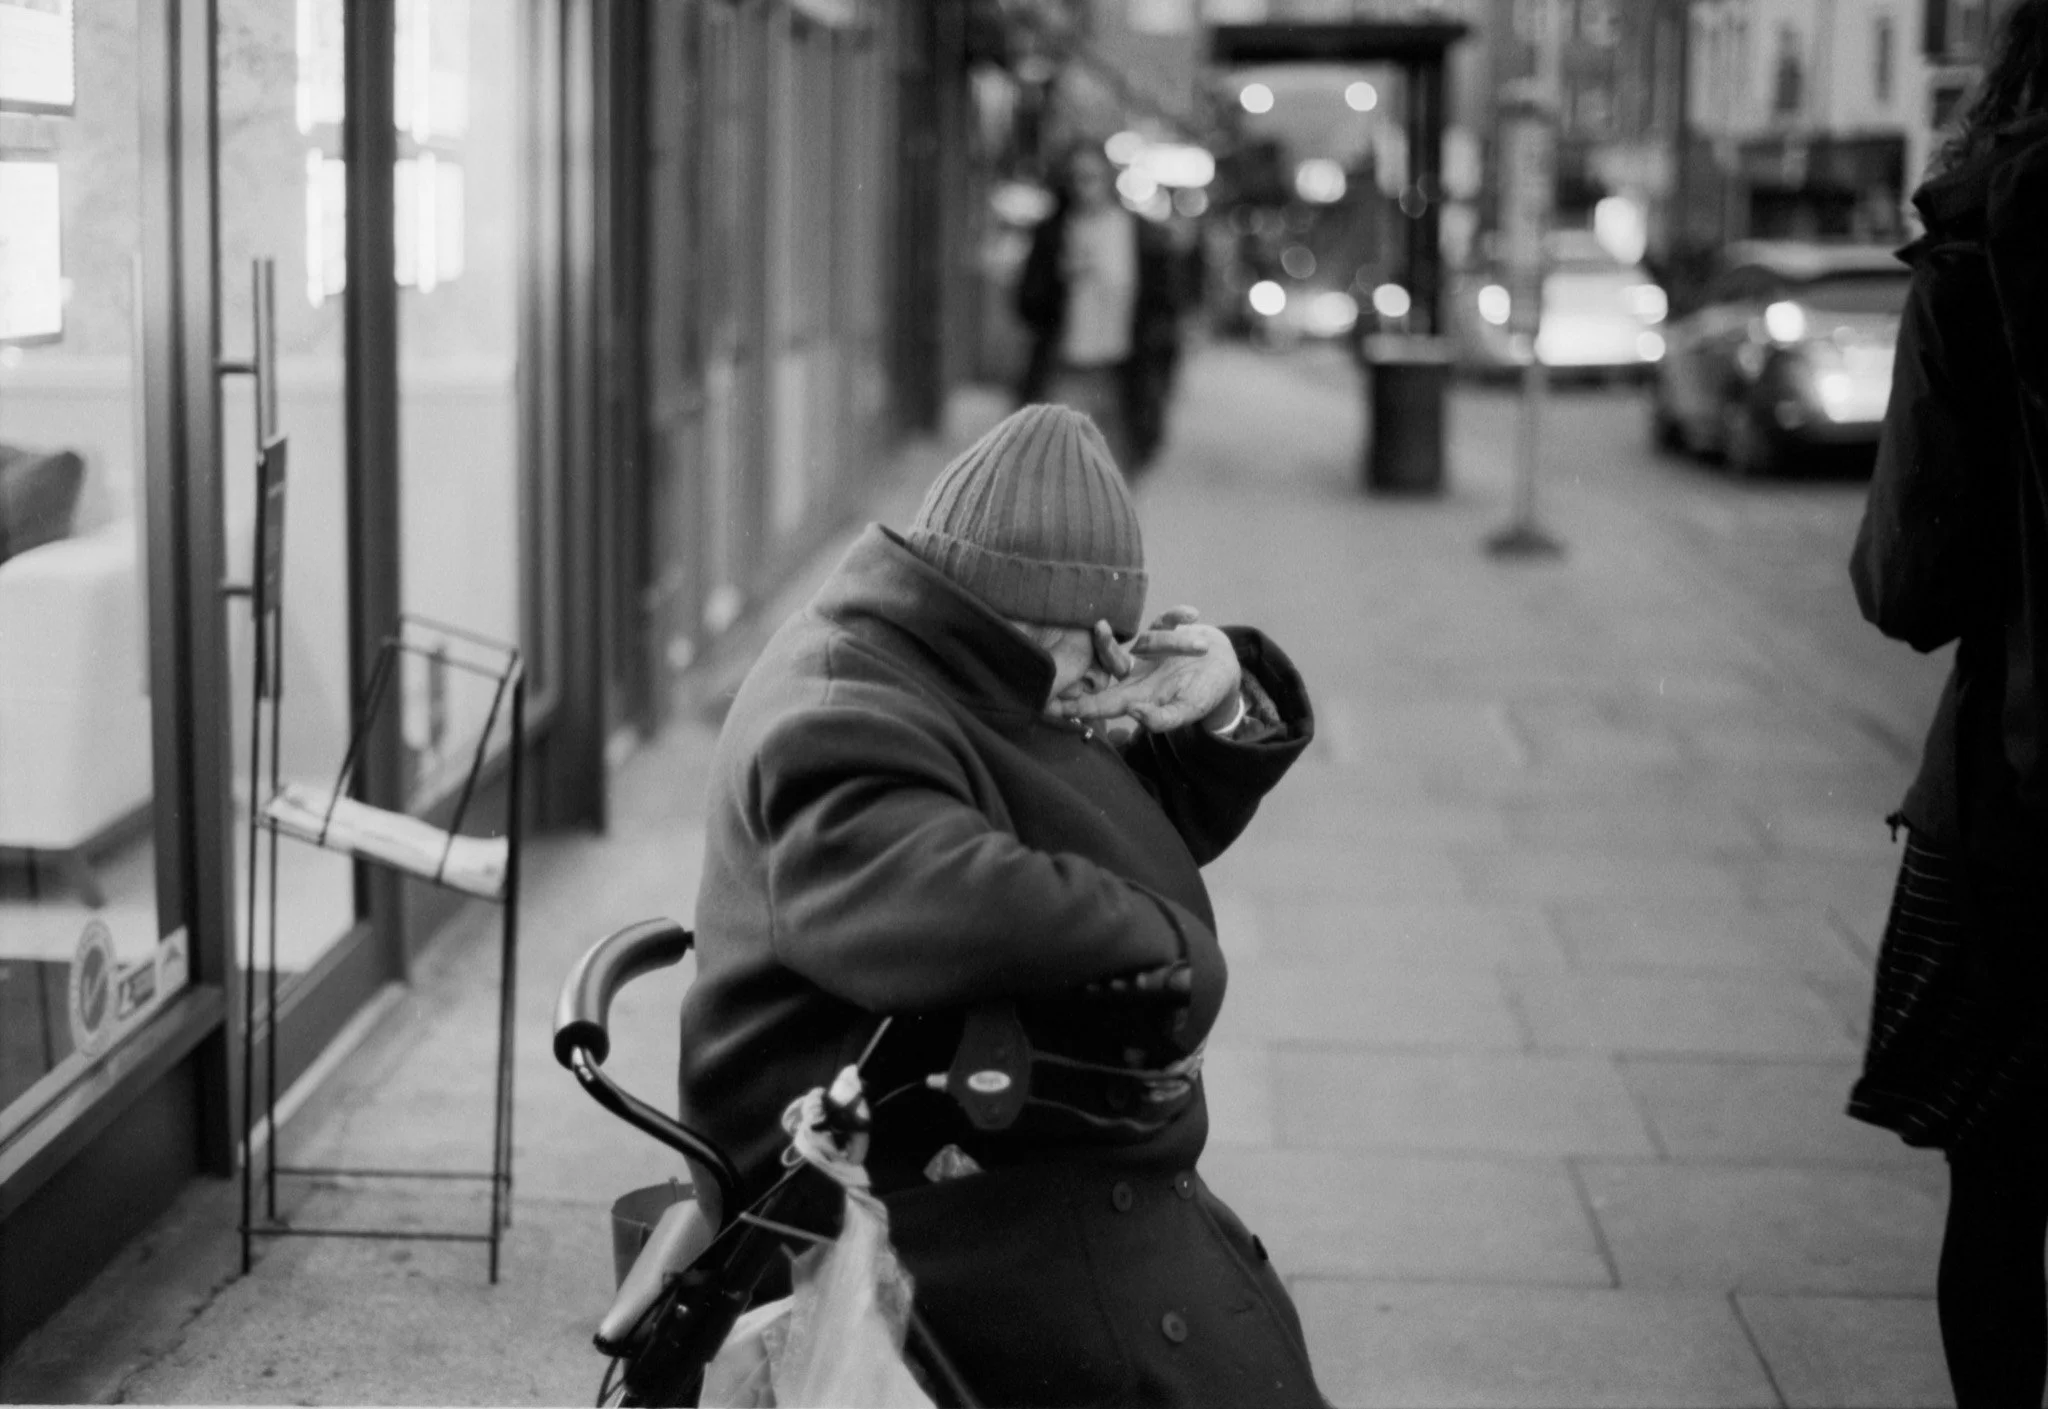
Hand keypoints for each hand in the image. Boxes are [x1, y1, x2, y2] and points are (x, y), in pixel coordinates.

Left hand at [1055, 607, 1240, 732]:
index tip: (1054, 704)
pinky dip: (1177, 616)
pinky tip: (1193, 615)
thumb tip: (1135, 714)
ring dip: (1168, 639)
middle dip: (1101, 647)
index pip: (1104, 702)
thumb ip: (1163, 718)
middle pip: (1112, 661)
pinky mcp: (1164, 631)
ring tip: (1199, 645)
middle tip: (1097, 628)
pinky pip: (1165, 619)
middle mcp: (1139, 673)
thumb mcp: (1189, 710)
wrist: (1226, 669)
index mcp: (1140, 696)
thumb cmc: (1206, 695)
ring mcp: (1151, 651)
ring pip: (1143, 638)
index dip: (1080, 705)